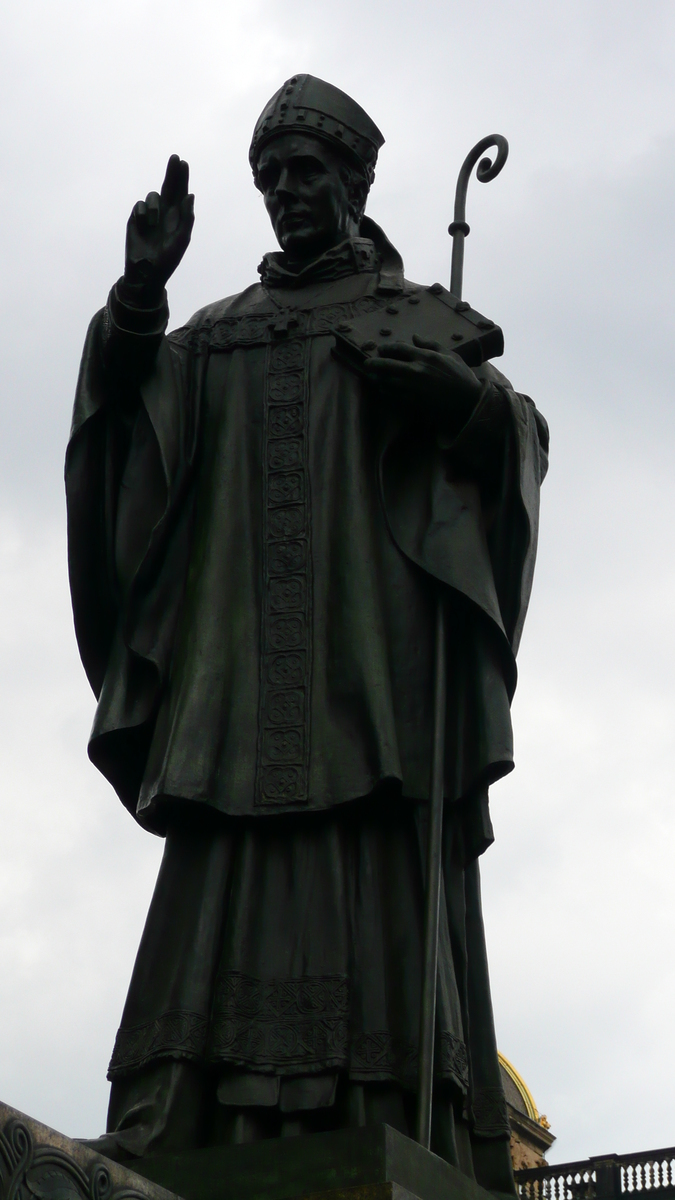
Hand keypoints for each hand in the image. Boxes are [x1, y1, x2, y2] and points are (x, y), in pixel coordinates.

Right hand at [123, 155, 194, 301]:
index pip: (180, 192)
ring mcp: (149, 215)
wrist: (147, 272)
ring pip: (153, 196)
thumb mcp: (182, 240)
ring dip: (155, 206)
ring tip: (154, 223)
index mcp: (177, 217)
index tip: (183, 162)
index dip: (181, 177)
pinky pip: (139, 205)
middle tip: (175, 158)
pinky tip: (145, 226)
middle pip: (167, 186)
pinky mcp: (135, 218)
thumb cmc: (167, 259)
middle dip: (171, 172)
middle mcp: (163, 212)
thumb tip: (190, 195)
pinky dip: (143, 214)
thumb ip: (187, 218)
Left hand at [363, 335, 483, 432]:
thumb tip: (415, 337)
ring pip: (388, 381)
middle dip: (375, 363)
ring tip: (373, 377)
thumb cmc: (461, 376)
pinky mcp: (413, 401)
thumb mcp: (449, 355)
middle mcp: (416, 370)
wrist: (468, 400)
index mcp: (425, 356)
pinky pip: (394, 395)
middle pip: (388, 364)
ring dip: (379, 378)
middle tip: (367, 364)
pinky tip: (383, 389)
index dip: (388, 348)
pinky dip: (386, 392)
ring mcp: (413, 387)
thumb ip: (431, 344)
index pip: (400, 349)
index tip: (381, 349)